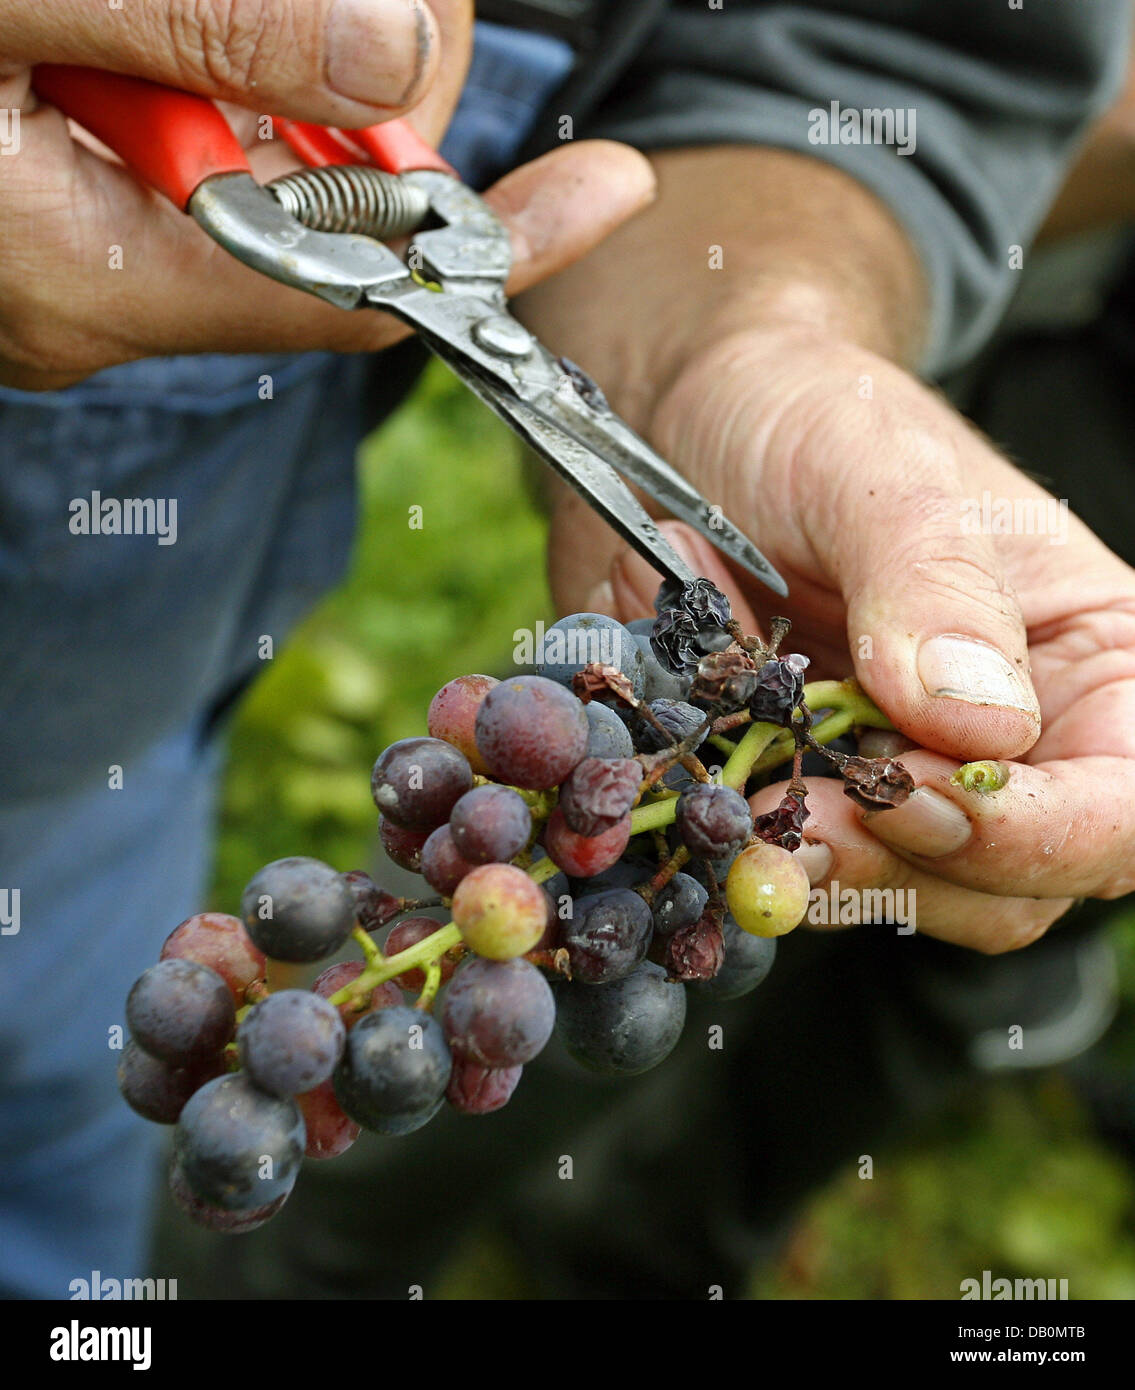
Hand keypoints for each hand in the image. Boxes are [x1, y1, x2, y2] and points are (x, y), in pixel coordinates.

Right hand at [0, 0, 653, 387]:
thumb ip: (193, 20)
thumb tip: (392, 47)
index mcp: (88, 274)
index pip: (351, 288)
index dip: (487, 238)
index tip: (603, 187)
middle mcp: (97, 287)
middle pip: (319, 209)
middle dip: (377, 85)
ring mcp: (76, 245)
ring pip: (260, 158)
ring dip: (289, 48)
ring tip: (254, 3)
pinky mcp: (54, 188)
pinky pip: (194, 135)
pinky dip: (222, 52)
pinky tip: (184, 22)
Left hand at [550, 323, 1134, 952]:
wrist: (694, 424)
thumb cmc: (809, 417)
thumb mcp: (871, 469)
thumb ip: (932, 584)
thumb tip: (978, 724)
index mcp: (1091, 659)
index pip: (1123, 807)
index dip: (1035, 833)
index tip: (913, 797)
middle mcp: (1018, 738)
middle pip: (1016, 886)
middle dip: (911, 862)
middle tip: (797, 804)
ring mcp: (909, 775)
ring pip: (911, 894)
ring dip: (827, 869)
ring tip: (747, 797)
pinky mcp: (816, 792)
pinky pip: (807, 869)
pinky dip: (758, 853)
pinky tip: (712, 791)